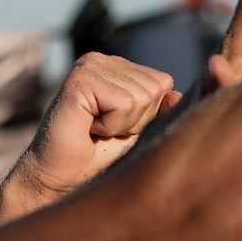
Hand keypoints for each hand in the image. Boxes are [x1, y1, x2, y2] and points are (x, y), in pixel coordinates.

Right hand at [0, 52, 181, 217]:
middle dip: (138, 121)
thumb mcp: (142, 132)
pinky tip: (89, 128)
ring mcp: (90, 65)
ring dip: (123, 125)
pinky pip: (124, 103)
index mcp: (120, 68)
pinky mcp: (80, 78)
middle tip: (106, 132)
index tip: (119, 129)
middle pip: (156, 89)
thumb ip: (162, 111)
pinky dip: (111, 126)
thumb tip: (180, 94)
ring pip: (143, 96)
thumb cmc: (100, 158)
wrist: (60, 180)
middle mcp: (104, 60)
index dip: (148, 116)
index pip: (163, 84)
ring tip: (97, 130)